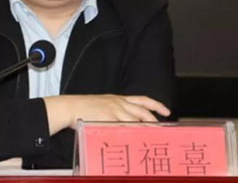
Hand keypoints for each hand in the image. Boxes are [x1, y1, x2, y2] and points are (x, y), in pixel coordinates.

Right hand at [43, 94, 169, 133]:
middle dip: (154, 121)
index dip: (156, 105)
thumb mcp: (103, 104)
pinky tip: (137, 139)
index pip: (142, 100)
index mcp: (119, 98)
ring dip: (146, 128)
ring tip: (153, 137)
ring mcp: (114, 110)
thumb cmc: (84, 107)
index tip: (166, 111)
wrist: (71, 107)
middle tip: (163, 130)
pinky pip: (123, 127)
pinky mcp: (108, 118)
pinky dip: (132, 133)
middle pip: (143, 112)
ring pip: (136, 120)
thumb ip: (115, 111)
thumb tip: (125, 122)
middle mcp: (119, 103)